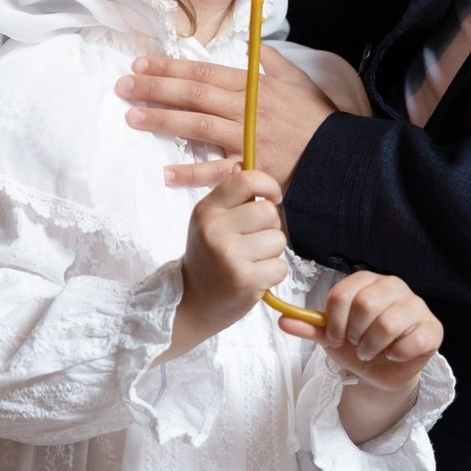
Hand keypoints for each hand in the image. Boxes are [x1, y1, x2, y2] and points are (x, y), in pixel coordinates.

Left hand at [116, 48, 335, 190]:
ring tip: (133, 116)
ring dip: (164, 120)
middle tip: (124, 85)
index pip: (205, 73)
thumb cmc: (322, 123)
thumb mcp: (302, 84)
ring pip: (199, 125)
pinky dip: (193, 173)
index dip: (171, 68)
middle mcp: (249, 109)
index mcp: (257, 87)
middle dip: (157, 87)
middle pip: (194, 94)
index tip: (142, 64)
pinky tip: (166, 172)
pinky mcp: (254, 170)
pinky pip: (218, 171)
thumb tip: (258, 48)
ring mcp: (250, 140)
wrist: (345, 159)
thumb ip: (276, 64)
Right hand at [170, 169, 288, 356]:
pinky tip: (254, 278)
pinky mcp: (244, 280)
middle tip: (253, 242)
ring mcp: (229, 255)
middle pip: (269, 211)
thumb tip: (252, 168)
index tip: (272, 198)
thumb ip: (231, 199)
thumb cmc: (208, 259)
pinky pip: (280, 266)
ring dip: (272, 253)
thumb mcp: (208, 222)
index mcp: (207, 210)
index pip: (245, 180)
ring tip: (251, 261)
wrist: (190, 303)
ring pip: (278, 239)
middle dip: (270, 227)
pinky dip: (272, 274)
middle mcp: (214, 229)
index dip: (268, 186)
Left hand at [280, 271, 442, 393]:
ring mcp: (416, 305)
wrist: (383, 371)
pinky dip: (397, 353)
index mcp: (367, 281)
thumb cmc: (358, 345)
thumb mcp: (332, 337)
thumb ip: (310, 325)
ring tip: (371, 351)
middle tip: (356, 344)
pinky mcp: (432, 328)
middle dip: (355, 334)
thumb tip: (282, 319)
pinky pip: (413, 340)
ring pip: (389, 323)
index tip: (336, 338)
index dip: (335, 322)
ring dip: (373, 346)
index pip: (342, 294)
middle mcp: (394, 286)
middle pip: (365, 305)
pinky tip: (394, 354)